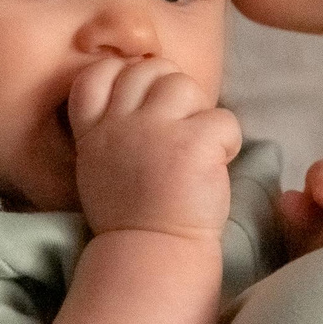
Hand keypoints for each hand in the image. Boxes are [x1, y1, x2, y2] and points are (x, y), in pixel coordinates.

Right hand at [68, 56, 241, 242]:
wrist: (152, 255)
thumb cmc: (132, 219)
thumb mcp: (98, 168)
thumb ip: (111, 130)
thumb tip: (140, 100)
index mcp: (95, 130)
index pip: (99, 73)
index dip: (125, 76)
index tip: (143, 103)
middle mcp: (120, 123)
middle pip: (150, 69)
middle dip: (170, 89)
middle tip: (181, 129)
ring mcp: (156, 130)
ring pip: (185, 84)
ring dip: (199, 112)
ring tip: (197, 149)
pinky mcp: (193, 143)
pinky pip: (223, 118)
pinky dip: (227, 141)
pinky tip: (216, 165)